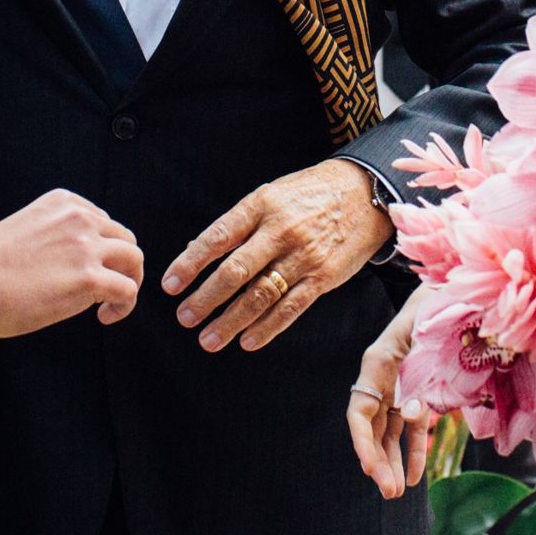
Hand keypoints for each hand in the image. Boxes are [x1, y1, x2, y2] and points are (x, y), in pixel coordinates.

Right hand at [0, 189, 143, 337]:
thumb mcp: (28, 226)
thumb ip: (56, 233)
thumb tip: (73, 261)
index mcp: (63, 203)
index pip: (104, 222)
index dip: (103, 250)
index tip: (90, 268)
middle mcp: (79, 219)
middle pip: (125, 239)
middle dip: (121, 265)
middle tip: (108, 287)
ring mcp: (86, 247)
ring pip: (133, 260)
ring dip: (128, 282)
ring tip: (109, 302)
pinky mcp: (88, 278)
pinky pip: (127, 289)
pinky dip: (124, 305)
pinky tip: (105, 315)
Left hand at [163, 159, 393, 352]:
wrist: (365, 194)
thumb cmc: (311, 193)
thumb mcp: (272, 195)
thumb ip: (239, 224)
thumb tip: (197, 250)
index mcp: (262, 205)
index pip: (218, 237)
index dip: (191, 263)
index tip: (170, 285)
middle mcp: (281, 231)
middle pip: (236, 271)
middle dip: (206, 298)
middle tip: (185, 318)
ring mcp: (304, 256)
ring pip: (261, 295)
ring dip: (231, 321)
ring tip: (209, 339)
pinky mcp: (324, 277)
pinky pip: (291, 308)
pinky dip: (268, 327)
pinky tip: (248, 341)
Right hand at [348, 287, 434, 499]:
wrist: (449, 293)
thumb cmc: (436, 307)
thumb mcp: (427, 332)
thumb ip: (420, 370)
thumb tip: (414, 412)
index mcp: (378, 362)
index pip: (359, 409)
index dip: (362, 440)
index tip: (369, 467)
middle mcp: (383, 379)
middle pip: (372, 428)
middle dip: (378, 461)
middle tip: (386, 491)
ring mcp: (398, 388)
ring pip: (389, 434)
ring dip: (392, 463)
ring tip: (395, 494)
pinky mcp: (416, 395)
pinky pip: (411, 430)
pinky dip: (412, 452)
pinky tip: (413, 478)